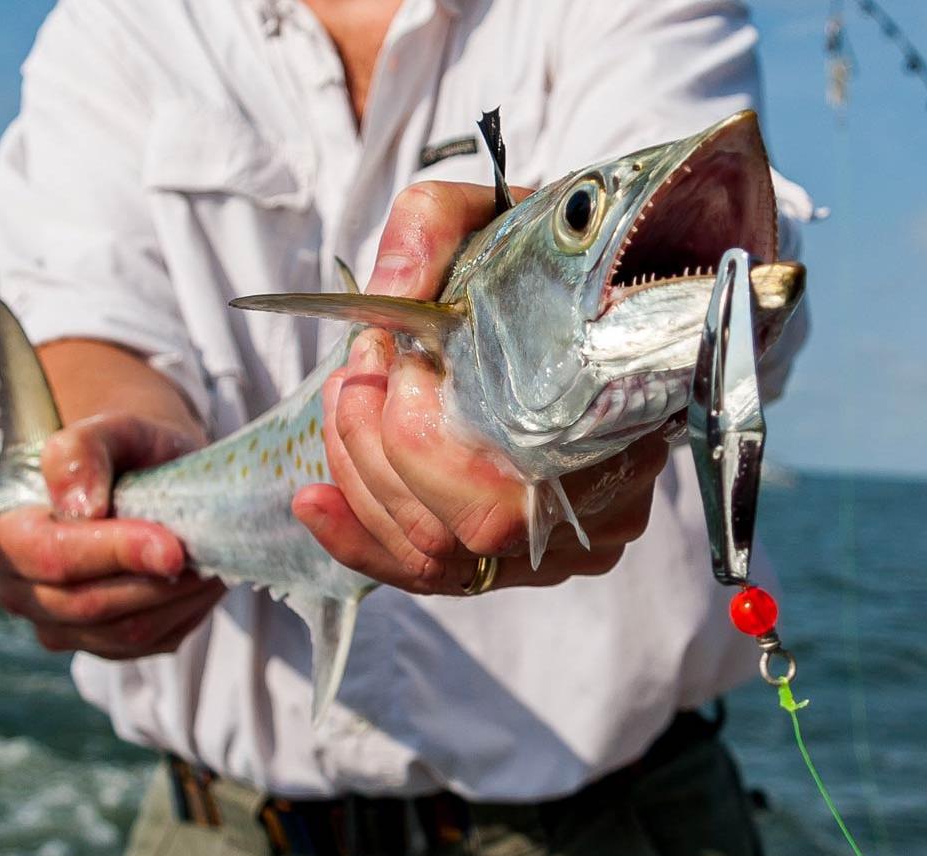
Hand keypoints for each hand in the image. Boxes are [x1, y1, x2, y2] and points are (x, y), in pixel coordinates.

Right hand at [0, 414, 226, 659]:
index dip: (112, 554)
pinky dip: (185, 612)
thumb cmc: (123, 453)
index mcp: (7, 538)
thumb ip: (80, 453)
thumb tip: (79, 507)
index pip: (51, 557)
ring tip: (205, 558)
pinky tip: (197, 579)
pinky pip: (151, 643)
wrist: (149, 478)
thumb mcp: (108, 431)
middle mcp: (22, 592)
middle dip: (151, 579)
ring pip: (124, 632)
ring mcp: (63, 628)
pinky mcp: (107, 648)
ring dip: (176, 598)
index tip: (169, 546)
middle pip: (87, 604)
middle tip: (199, 551)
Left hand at [292, 182, 669, 593]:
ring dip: (359, 475)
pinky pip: (428, 573)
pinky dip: (358, 540)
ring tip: (339, 399)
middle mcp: (603, 504)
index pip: (501, 490)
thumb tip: (385, 299)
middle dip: (373, 444)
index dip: (415, 433)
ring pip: (434, 554)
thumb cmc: (549, 259)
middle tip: (357, 366)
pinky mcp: (520, 556)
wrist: (603, 288)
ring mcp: (563, 541)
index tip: (393, 351)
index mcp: (614, 425)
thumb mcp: (491, 212)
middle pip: (458, 528)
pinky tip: (312, 500)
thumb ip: (431, 231)